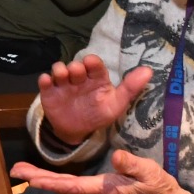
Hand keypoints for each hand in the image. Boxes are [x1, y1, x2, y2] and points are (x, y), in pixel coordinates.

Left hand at [11, 149, 193, 193]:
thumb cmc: (161, 191)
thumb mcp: (152, 174)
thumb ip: (133, 165)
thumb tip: (115, 156)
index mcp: (106, 190)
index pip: (74, 186)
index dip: (52, 182)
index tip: (32, 179)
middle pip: (62, 187)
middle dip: (38, 179)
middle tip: (15, 171)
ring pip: (65, 188)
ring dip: (44, 180)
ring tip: (24, 172)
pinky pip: (72, 188)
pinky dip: (56, 182)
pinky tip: (47, 177)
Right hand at [29, 53, 152, 146]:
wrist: (77, 131)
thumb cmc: (98, 114)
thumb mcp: (116, 103)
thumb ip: (131, 88)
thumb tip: (149, 71)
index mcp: (96, 78)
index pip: (94, 64)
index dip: (92, 62)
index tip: (91, 63)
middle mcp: (79, 78)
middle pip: (75, 65)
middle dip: (75, 67)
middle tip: (76, 74)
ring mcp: (63, 84)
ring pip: (58, 69)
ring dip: (59, 70)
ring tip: (62, 77)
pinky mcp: (49, 92)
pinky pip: (44, 82)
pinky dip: (44, 80)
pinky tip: (47, 82)